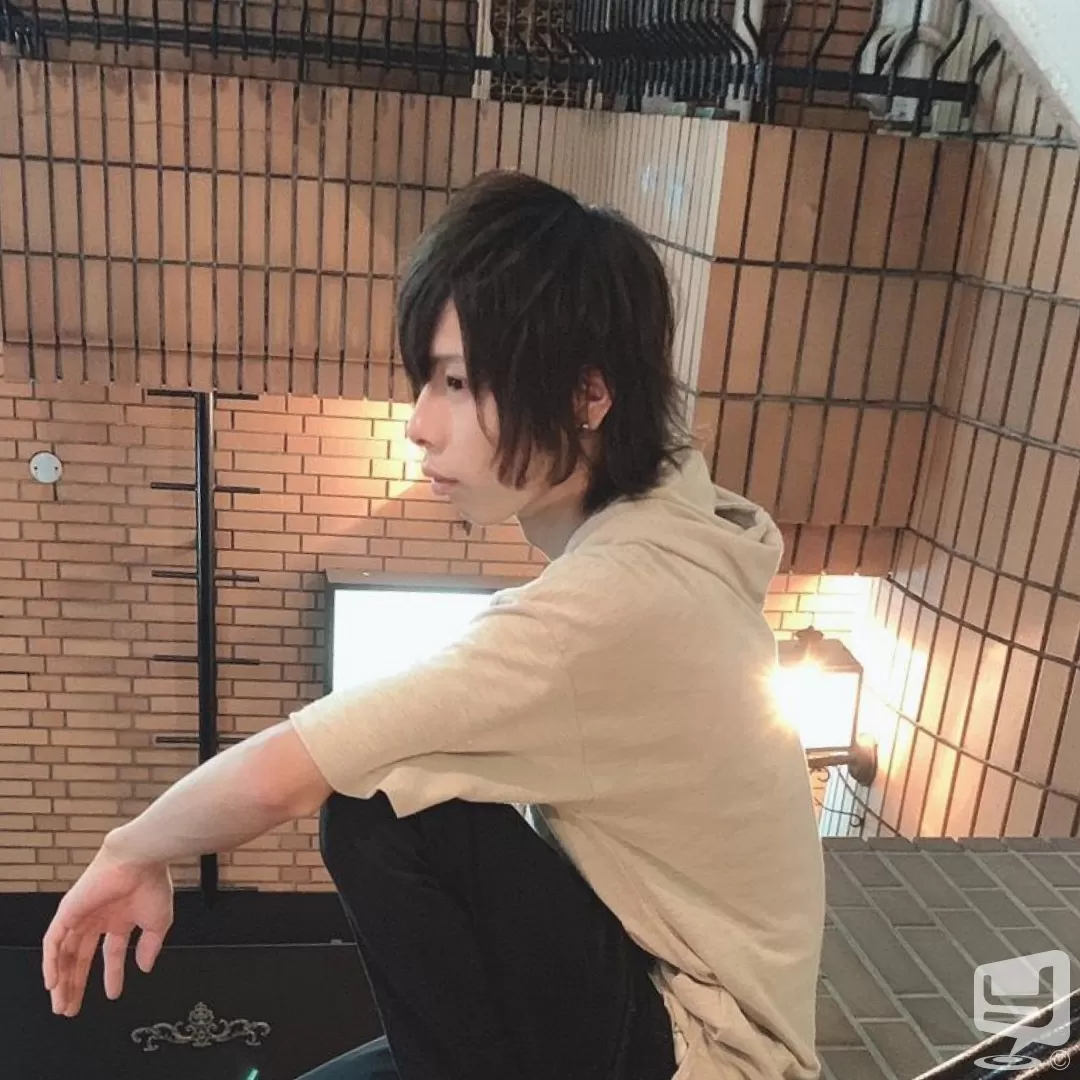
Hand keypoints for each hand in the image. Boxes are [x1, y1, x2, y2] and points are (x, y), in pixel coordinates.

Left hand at [42, 841, 173, 1016]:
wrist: (141, 859)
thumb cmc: (152, 883)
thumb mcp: (158, 922)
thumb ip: (151, 946)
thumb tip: (145, 967)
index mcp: (121, 918)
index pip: (111, 952)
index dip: (112, 974)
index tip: (113, 994)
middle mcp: (98, 918)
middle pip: (80, 958)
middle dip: (75, 984)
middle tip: (70, 1009)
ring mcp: (81, 915)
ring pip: (64, 954)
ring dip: (61, 981)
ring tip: (61, 1004)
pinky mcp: (68, 911)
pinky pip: (53, 942)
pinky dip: (50, 963)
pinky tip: (52, 983)